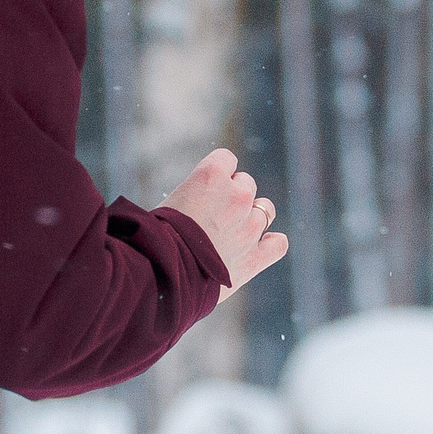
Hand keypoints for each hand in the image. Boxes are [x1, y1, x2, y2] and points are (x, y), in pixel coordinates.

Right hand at [160, 148, 288, 296]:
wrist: (159, 274)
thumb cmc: (154, 239)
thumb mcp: (169, 202)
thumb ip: (196, 193)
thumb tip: (203, 200)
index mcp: (211, 174)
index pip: (226, 159)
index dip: (215, 176)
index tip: (204, 190)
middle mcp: (237, 196)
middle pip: (246, 184)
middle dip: (232, 197)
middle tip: (210, 217)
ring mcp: (250, 227)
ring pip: (265, 210)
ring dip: (251, 218)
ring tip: (228, 234)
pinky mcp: (255, 257)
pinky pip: (278, 244)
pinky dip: (271, 244)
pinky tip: (260, 247)